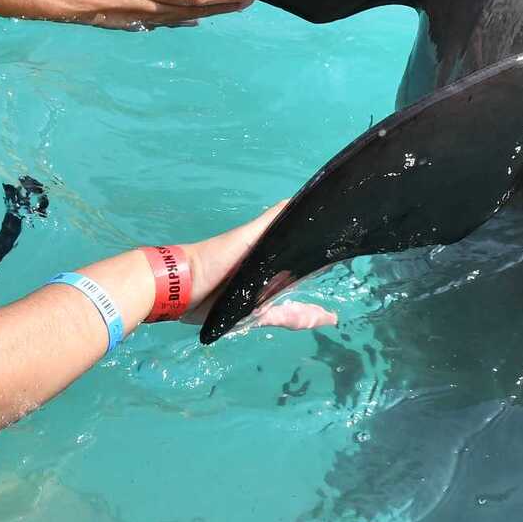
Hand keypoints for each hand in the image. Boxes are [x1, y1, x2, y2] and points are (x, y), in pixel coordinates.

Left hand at [178, 201, 335, 332]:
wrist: (183, 290)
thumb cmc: (216, 258)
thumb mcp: (246, 237)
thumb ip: (269, 221)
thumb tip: (294, 201)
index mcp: (264, 257)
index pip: (294, 257)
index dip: (314, 260)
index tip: (339, 260)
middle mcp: (263, 277)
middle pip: (295, 285)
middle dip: (315, 291)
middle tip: (338, 298)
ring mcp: (258, 298)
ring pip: (290, 306)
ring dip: (308, 311)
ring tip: (330, 316)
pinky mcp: (250, 315)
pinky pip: (278, 318)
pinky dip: (297, 320)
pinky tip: (318, 321)